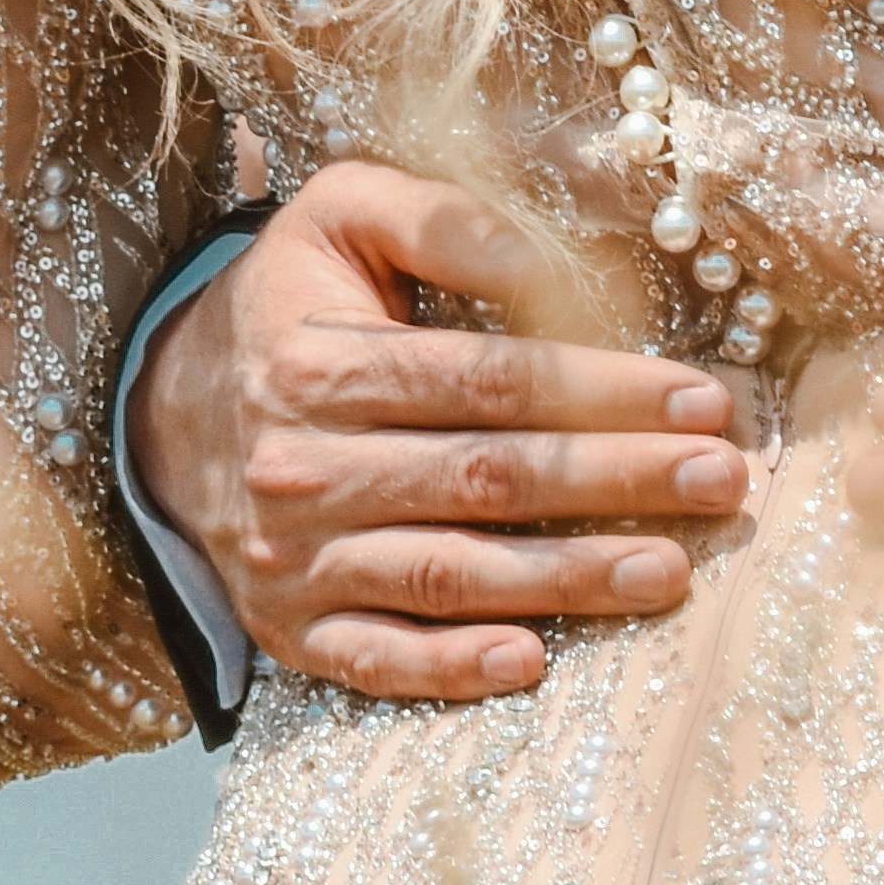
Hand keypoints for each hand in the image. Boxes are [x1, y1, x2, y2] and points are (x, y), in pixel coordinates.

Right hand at [132, 160, 753, 699]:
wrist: (163, 406)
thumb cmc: (291, 298)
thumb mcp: (344, 215)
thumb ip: (445, 219)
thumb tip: (552, 263)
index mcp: (320, 360)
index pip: (488, 380)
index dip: (602, 390)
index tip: (701, 396)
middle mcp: (302, 464)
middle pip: (486, 478)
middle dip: (617, 482)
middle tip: (720, 480)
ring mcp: (292, 557)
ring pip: (448, 574)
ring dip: (567, 580)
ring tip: (670, 571)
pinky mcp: (289, 626)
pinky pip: (376, 658)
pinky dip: (451, 669)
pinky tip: (531, 663)